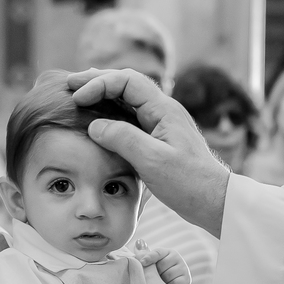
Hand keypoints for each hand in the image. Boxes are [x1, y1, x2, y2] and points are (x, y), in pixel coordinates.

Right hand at [67, 68, 228, 235]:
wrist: (213, 202)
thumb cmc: (189, 183)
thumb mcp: (153, 161)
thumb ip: (123, 139)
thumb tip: (94, 125)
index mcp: (164, 109)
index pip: (127, 81)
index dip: (100, 84)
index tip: (78, 97)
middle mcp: (162, 111)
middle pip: (126, 84)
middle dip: (97, 81)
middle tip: (70, 84)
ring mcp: (160, 124)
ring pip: (127, 100)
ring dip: (102, 95)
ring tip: (78, 94)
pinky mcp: (158, 139)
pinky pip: (130, 118)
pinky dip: (110, 114)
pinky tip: (96, 120)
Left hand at [134, 242, 190, 283]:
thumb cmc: (156, 277)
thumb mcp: (149, 266)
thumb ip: (144, 255)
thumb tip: (138, 243)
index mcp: (166, 252)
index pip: (157, 252)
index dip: (149, 257)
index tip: (142, 262)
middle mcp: (176, 258)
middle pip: (162, 264)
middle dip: (156, 273)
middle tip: (156, 278)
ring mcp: (183, 268)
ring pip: (168, 274)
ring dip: (162, 282)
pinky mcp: (187, 279)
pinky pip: (175, 283)